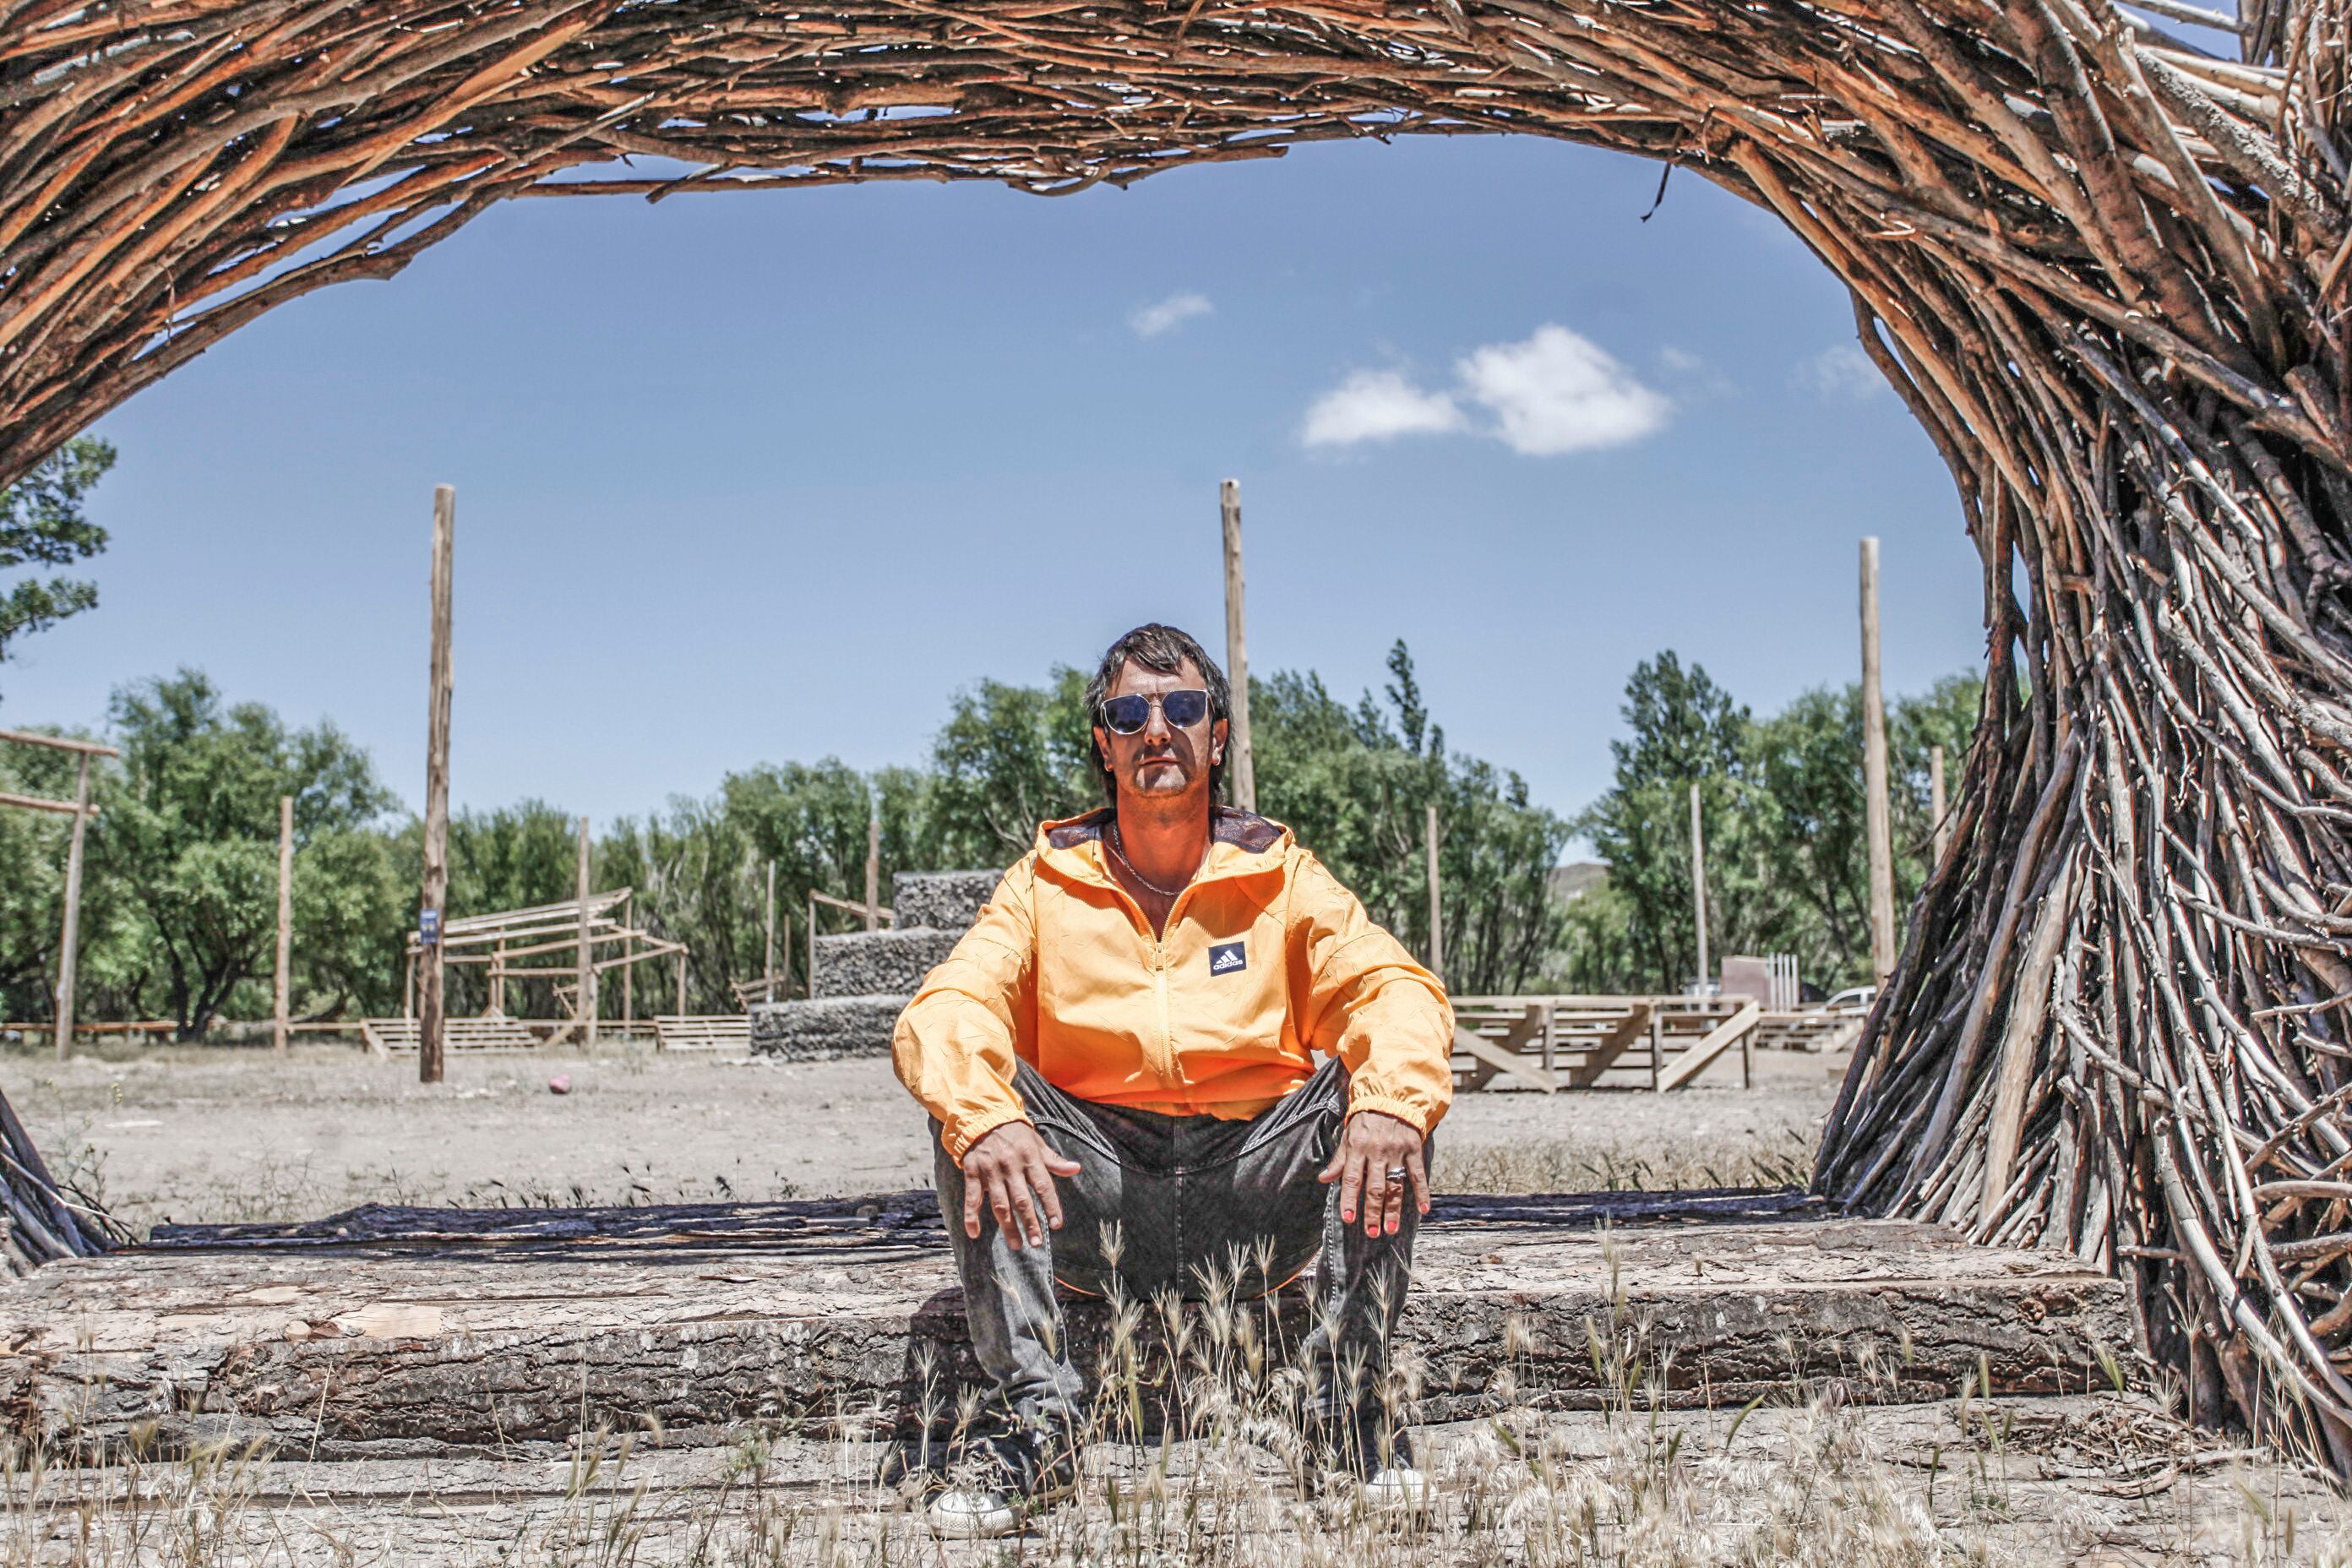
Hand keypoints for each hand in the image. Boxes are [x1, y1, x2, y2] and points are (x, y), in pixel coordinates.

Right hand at [960, 1121, 1080, 1248]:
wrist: (983, 1118)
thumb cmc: (1015, 1134)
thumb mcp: (1036, 1143)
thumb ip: (1054, 1160)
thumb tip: (1076, 1169)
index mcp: (1030, 1158)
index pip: (1043, 1186)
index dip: (1051, 1206)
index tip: (1057, 1225)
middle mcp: (1010, 1166)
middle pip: (1021, 1199)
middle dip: (1030, 1222)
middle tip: (1037, 1243)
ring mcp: (990, 1171)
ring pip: (999, 1204)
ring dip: (1008, 1226)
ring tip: (1017, 1245)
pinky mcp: (972, 1173)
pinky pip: (972, 1198)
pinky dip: (971, 1216)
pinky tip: (974, 1233)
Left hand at [1318, 1110, 1429, 1237]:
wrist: (1391, 1098)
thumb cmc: (1365, 1122)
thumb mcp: (1348, 1137)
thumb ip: (1339, 1160)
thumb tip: (1323, 1179)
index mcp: (1357, 1148)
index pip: (1351, 1178)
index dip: (1349, 1199)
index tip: (1349, 1219)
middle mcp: (1377, 1151)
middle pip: (1374, 1187)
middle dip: (1372, 1211)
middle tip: (1372, 1233)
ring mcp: (1397, 1151)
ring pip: (1395, 1185)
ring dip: (1393, 1209)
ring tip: (1391, 1229)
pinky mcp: (1413, 1150)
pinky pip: (1418, 1174)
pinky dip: (1422, 1192)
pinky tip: (1423, 1210)